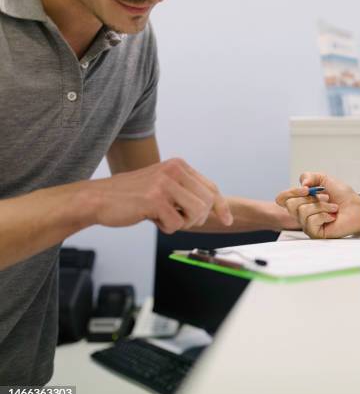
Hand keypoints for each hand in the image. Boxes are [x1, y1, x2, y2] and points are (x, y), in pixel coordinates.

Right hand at [83, 158, 232, 233]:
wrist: (98, 198)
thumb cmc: (132, 197)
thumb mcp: (163, 186)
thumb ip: (186, 192)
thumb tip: (215, 209)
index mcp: (178, 165)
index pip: (211, 187)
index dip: (221, 206)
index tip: (228, 221)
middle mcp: (174, 170)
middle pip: (207, 203)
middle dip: (196, 219)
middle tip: (177, 220)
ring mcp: (164, 183)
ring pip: (197, 213)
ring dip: (182, 223)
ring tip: (164, 218)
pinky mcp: (155, 199)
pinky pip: (176, 224)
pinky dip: (166, 228)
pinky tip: (150, 218)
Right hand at [275, 172, 359, 238]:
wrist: (357, 207)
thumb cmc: (343, 196)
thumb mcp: (324, 179)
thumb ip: (309, 176)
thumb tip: (302, 184)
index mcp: (301, 201)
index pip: (281, 199)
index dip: (290, 192)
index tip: (307, 189)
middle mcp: (301, 214)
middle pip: (290, 205)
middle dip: (311, 198)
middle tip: (325, 198)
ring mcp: (307, 224)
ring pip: (302, 212)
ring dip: (321, 206)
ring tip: (332, 207)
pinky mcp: (314, 233)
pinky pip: (310, 222)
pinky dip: (324, 215)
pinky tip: (331, 217)